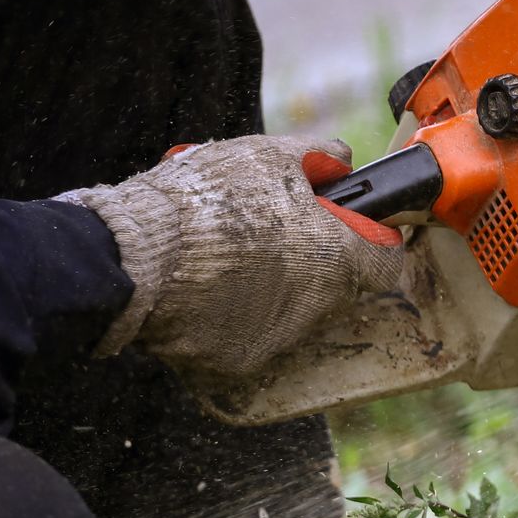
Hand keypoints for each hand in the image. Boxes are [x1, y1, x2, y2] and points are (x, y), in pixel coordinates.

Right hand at [66, 136, 404, 377]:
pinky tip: (207, 289)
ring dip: (275, 288)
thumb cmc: (206, 200)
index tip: (349, 227)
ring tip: (231, 258)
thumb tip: (341, 160)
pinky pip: (247, 335)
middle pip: (336, 285)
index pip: (385, 261)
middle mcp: (318, 307)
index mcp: (337, 259)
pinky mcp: (237, 363)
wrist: (132, 256)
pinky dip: (234, 315)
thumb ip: (318, 155)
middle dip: (314, 260)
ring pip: (292, 311)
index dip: (369, 239)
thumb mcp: (268, 154)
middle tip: (272, 234)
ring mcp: (278, 340)